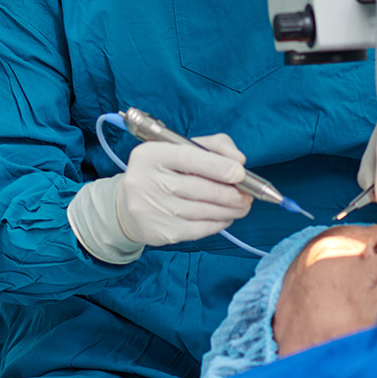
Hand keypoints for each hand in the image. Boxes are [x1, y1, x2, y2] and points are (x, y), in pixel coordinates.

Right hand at [117, 134, 254, 245]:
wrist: (128, 204)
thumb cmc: (163, 173)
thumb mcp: (182, 150)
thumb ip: (214, 146)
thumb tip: (239, 160)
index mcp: (150, 154)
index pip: (188, 157)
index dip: (218, 166)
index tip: (240, 173)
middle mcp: (145, 180)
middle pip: (199, 188)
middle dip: (230, 193)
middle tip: (248, 195)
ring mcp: (151, 209)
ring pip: (202, 211)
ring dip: (229, 210)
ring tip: (242, 206)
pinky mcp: (159, 231)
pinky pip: (199, 229)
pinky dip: (218, 223)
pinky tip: (226, 217)